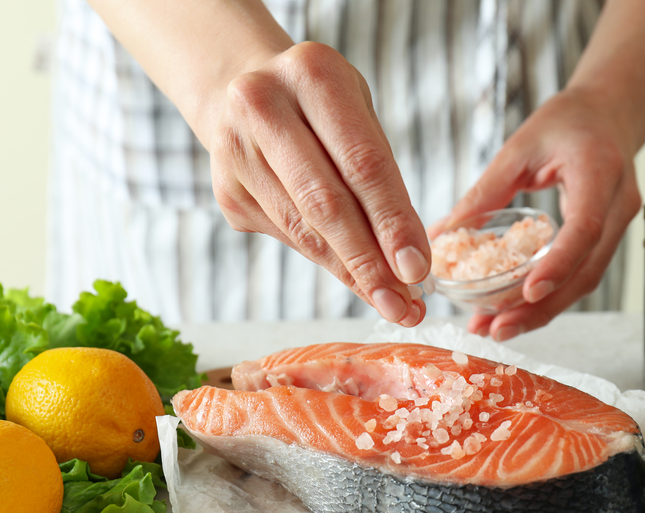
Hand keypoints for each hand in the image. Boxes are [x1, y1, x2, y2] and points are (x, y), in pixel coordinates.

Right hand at [209, 42, 428, 326]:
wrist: (238, 87)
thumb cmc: (319, 106)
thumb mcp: (357, 114)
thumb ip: (382, 177)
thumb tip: (408, 259)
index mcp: (312, 75)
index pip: (362, 163)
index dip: (392, 221)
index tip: (419, 268)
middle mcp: (262, 107)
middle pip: (326, 204)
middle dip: (369, 263)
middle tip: (404, 304)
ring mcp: (235, 152)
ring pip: (304, 230)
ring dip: (350, 273)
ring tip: (390, 301)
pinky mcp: (225, 192)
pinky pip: (287, 237)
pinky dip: (326, 261)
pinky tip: (354, 277)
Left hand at [434, 87, 641, 340]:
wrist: (611, 110)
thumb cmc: (569, 120)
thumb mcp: (520, 147)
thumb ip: (486, 192)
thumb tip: (445, 232)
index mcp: (599, 172)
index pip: (585, 228)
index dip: (558, 264)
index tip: (529, 292)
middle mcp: (618, 204)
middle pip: (586, 270)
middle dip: (541, 307)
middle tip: (498, 329)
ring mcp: (619, 224)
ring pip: (586, 281)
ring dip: (543, 310)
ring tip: (498, 328)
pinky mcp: (608, 237)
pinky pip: (582, 273)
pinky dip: (551, 295)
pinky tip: (517, 309)